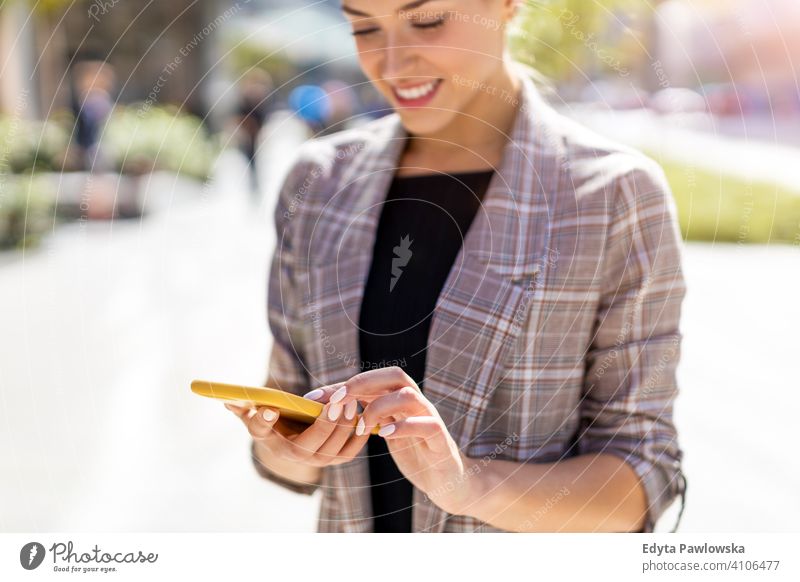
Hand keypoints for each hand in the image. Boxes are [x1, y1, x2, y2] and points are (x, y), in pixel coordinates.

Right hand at [224, 381, 369, 467]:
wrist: (292, 437)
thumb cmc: (275, 419)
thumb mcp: (256, 413)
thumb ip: (245, 407)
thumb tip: (228, 400)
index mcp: (270, 439)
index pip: (262, 429)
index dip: (264, 420)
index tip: (269, 408)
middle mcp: (294, 455)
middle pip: (311, 444)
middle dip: (326, 423)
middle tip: (337, 401)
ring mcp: (316, 460)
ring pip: (333, 449)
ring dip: (344, 427)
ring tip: (350, 404)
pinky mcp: (334, 458)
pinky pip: (349, 452)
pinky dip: (358, 437)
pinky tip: (361, 418)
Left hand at [303, 367, 477, 514]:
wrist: (448, 480)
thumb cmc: (414, 452)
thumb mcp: (385, 431)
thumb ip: (366, 416)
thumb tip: (329, 408)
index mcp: (401, 398)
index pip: (372, 379)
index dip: (341, 385)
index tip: (312, 398)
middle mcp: (417, 402)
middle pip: (394, 375)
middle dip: (361, 384)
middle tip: (335, 402)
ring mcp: (430, 417)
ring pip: (408, 395)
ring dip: (379, 408)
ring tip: (361, 429)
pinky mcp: (441, 439)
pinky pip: (426, 423)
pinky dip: (403, 426)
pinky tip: (383, 434)